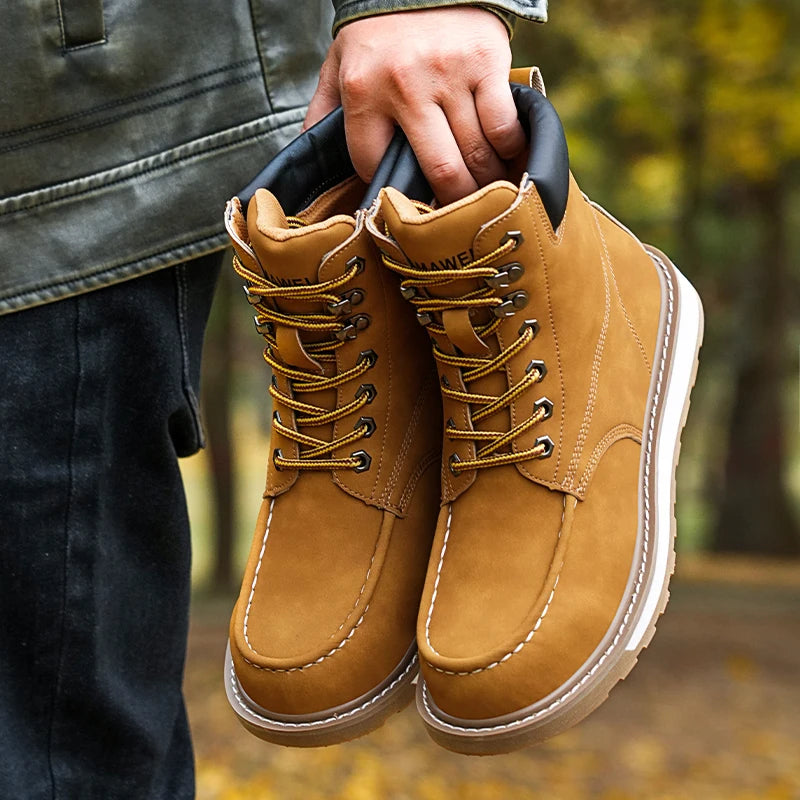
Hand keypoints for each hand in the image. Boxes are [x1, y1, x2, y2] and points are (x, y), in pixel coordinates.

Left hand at [304, 7, 525, 204]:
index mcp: (363, 89)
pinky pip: (502, 124)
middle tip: (459, 216)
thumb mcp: (338, 66)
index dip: (389, 186)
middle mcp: (405, 83)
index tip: (402, 193)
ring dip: (484, 182)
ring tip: (485, 193)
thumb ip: (322, 113)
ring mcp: (449, 72)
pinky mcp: (486, 61)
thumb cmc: (378, 34)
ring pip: (474, 153)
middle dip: (452, 203)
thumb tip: (306, 158)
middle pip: (438, 169)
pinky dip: (508, 148)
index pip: (374, 164)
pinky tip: (505, 154)